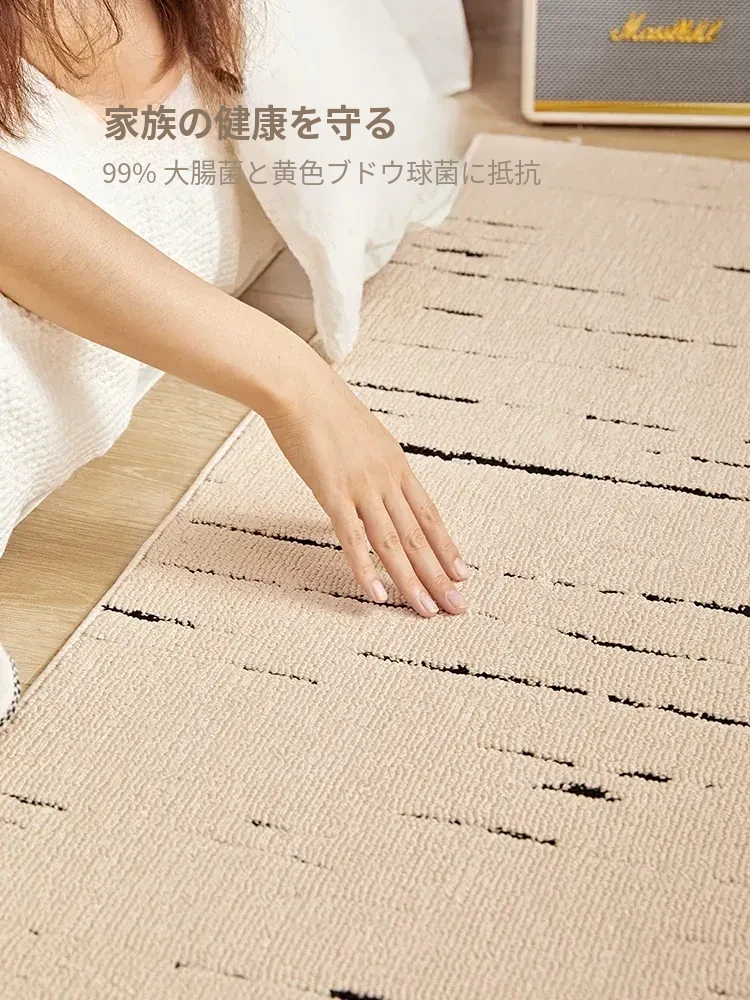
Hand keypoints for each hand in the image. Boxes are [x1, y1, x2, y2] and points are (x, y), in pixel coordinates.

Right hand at [264, 363, 468, 617]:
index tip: (462, 573)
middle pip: (419, 536)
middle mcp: (387, 479)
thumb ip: (375, 464)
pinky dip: (366, 569)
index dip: (447, 546)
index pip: (429, 515)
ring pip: (393, 544)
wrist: (300, 387)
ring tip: (427, 611)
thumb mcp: (363, 436)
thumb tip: (380, 482)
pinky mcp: (332, 493)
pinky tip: (378, 595)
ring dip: (412, 581)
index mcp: (396, 465)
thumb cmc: (325, 409)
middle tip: (458, 607)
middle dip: (440, 576)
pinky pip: (352, 539)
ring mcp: (362, 487)